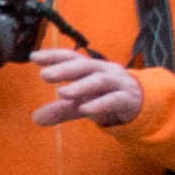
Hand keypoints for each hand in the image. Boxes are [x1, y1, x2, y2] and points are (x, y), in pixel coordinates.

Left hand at [26, 44, 147, 129]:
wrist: (140, 104)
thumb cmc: (106, 97)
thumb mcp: (81, 103)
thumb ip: (60, 109)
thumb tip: (35, 119)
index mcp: (91, 67)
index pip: (72, 57)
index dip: (54, 55)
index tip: (33, 57)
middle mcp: (104, 70)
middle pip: (84, 66)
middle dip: (64, 69)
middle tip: (44, 75)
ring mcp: (118, 83)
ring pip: (100, 80)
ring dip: (81, 86)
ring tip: (62, 93)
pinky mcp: (128, 99)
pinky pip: (115, 99)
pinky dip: (99, 103)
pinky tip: (85, 109)